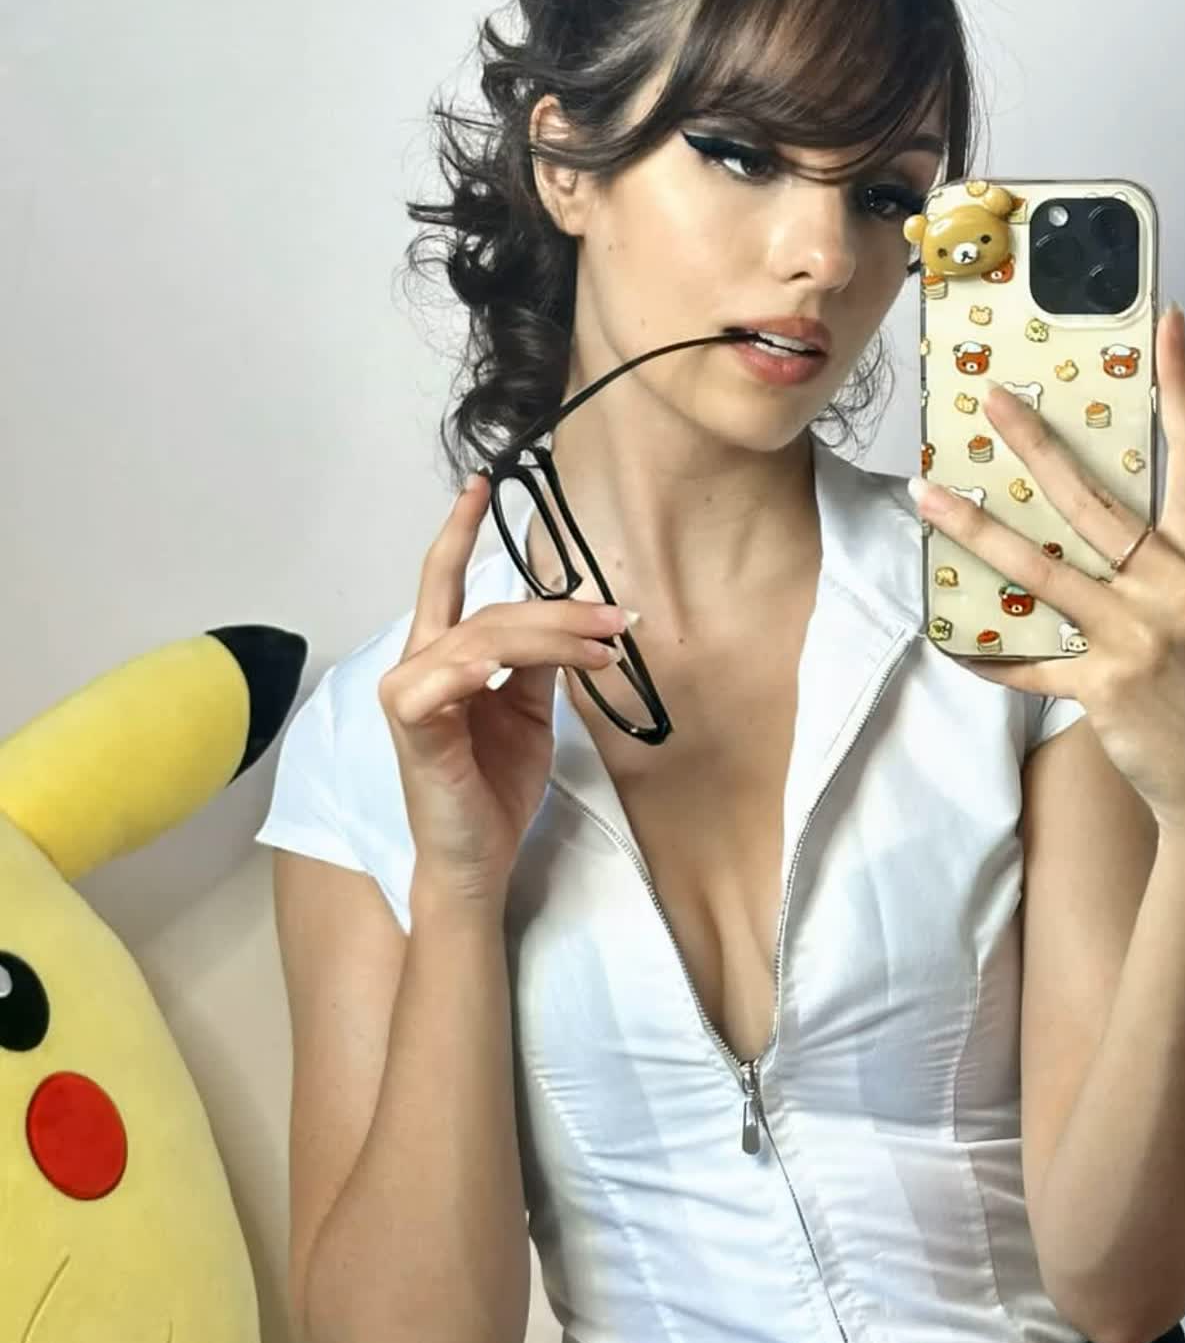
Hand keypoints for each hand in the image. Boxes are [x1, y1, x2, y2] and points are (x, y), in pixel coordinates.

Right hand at [378, 473, 632, 904]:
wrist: (477, 858)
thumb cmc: (495, 787)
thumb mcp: (528, 713)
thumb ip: (537, 663)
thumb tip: (574, 620)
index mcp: (443, 658)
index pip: (448, 582)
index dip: (461, 533)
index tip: (481, 484)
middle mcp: (418, 666)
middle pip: (489, 611)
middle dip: (558, 610)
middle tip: (616, 617)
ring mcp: (410, 694)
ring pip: (483, 638)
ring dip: (551, 637)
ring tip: (604, 647)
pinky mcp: (413, 726)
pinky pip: (447, 680)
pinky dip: (486, 668)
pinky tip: (523, 667)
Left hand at [910, 305, 1184, 844]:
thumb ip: (1163, 561)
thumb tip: (1096, 515)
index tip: (1170, 328)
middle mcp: (1176, 588)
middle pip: (1095, 501)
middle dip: (1038, 447)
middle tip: (993, 402)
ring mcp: (1139, 636)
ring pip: (1043, 570)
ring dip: (978, 532)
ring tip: (928, 497)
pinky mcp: (1104, 684)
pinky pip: (1027, 663)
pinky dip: (986, 653)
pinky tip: (946, 637)